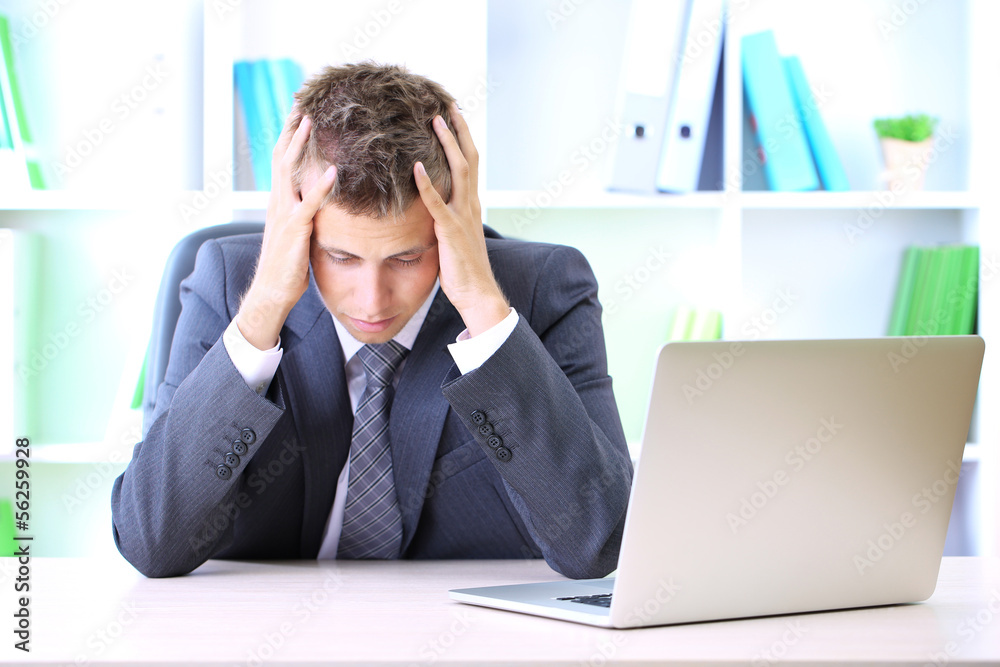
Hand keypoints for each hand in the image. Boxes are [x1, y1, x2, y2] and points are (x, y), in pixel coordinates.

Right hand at [237, 108, 337, 349]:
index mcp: (279, 200)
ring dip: (300, 146)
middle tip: (303, 101)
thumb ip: (307, 210)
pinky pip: (309, 204)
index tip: (301, 111)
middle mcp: (278, 201)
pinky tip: (333, 171)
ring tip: (312, 122)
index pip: (282, 158)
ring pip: (289, 172)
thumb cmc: (288, 265)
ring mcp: (285, 214)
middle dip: (292, 128)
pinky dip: (321, 187)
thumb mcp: (298, 230)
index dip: (290, 134)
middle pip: (282, 155)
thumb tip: (323, 196)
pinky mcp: (295, 230)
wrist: (272, 291)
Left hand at [414, 103, 508, 336]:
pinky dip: (427, 184)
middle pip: (468, 158)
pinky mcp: (450, 231)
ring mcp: (462, 216)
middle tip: (447, 104)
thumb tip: (432, 208)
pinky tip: (416, 167)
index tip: (453, 115)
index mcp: (471, 205)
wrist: (477, 293)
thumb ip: (446, 218)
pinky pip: (438, 203)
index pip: (469, 163)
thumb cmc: (464, 269)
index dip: (462, 138)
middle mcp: (470, 204)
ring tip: (435, 121)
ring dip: (447, 144)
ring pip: (458, 171)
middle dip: (458, 130)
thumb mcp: (455, 237)